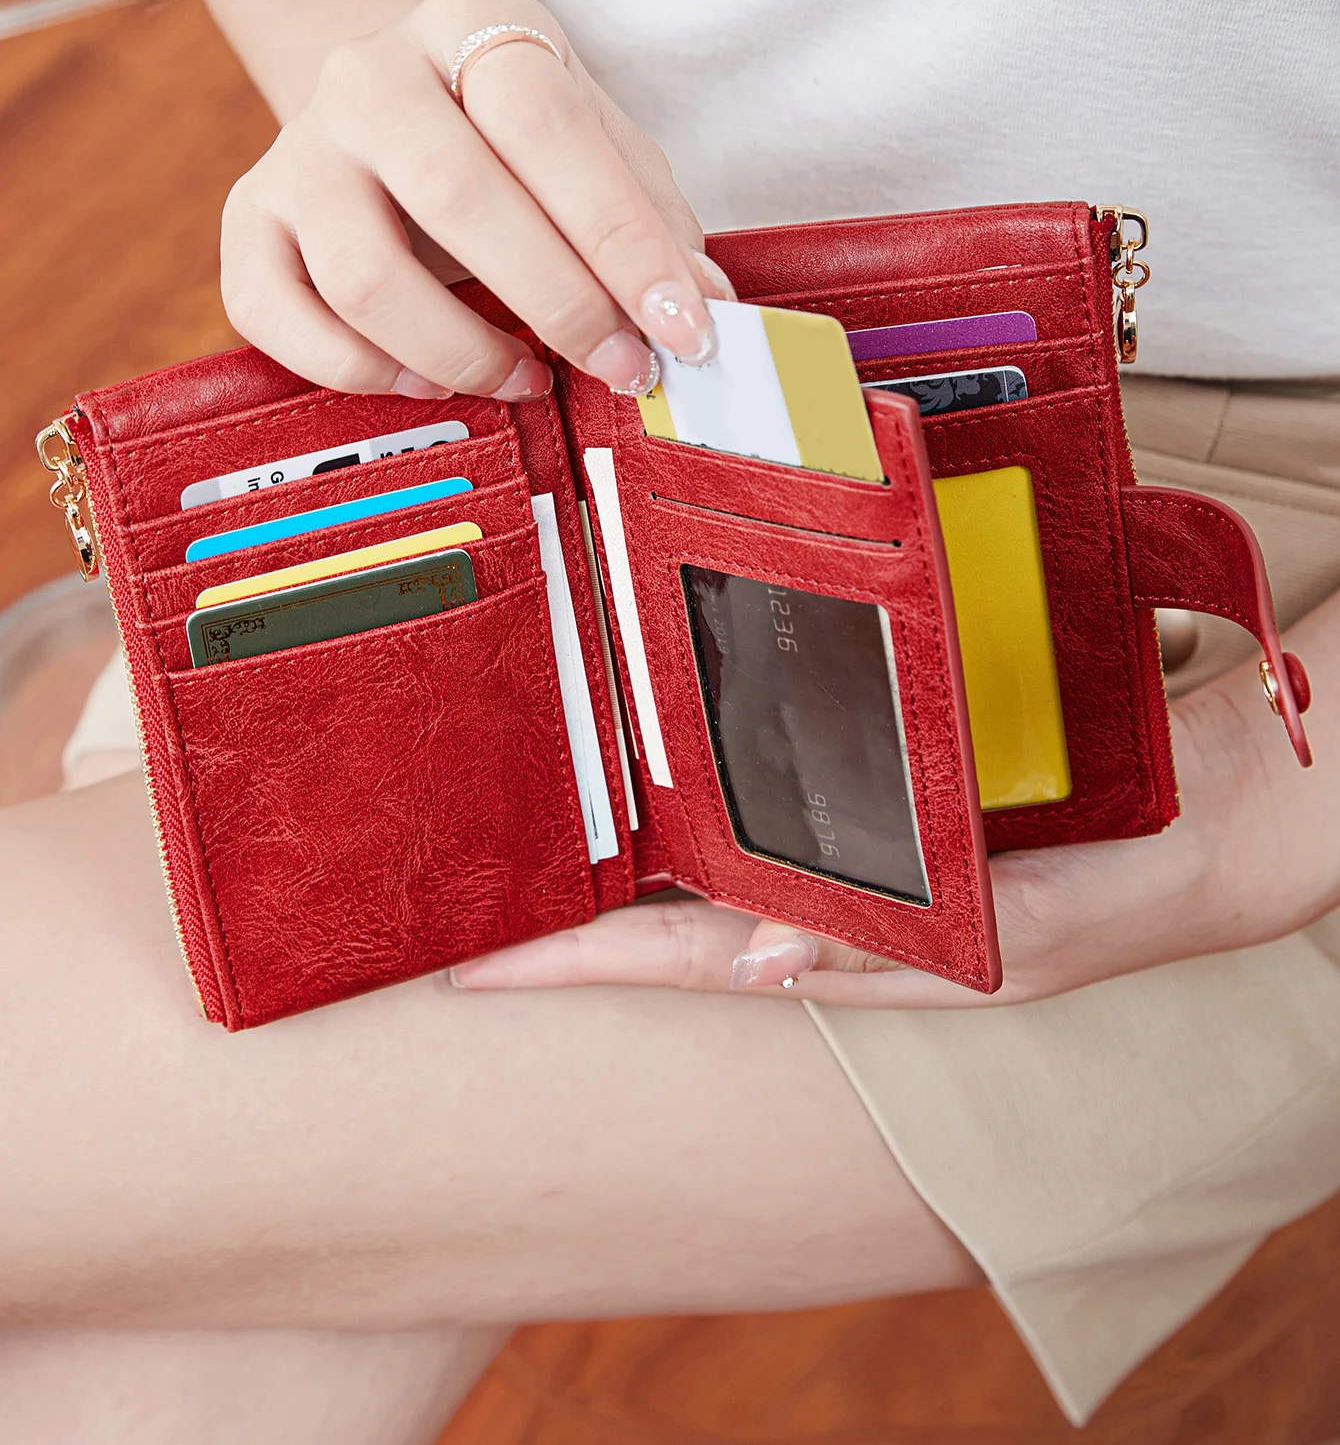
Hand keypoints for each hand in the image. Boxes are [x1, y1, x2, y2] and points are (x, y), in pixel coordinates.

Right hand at [221, 0, 734, 399]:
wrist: (384, 106)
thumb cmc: (509, 138)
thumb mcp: (592, 139)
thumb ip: (650, 213)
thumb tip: (704, 305)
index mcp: (465, 25)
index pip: (548, 126)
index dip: (623, 239)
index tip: (685, 326)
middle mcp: (365, 75)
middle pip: (457, 196)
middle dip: (558, 303)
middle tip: (622, 367)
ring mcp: (296, 151)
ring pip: (365, 276)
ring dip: (462, 353)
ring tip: (526, 379)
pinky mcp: (249, 223)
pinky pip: (284, 319)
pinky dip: (366, 372)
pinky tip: (431, 381)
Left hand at [451, 593, 1339, 1006]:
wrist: (1212, 824)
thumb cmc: (1126, 889)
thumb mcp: (1020, 933)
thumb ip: (895, 947)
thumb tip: (758, 964)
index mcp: (856, 948)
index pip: (683, 963)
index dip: (579, 969)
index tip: (475, 968)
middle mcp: (835, 907)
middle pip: (671, 916)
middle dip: (568, 919)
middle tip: (460, 899)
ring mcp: (853, 858)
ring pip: (711, 858)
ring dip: (624, 852)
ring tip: (529, 835)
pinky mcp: (879, 808)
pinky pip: (771, 805)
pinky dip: (708, 799)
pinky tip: (659, 775)